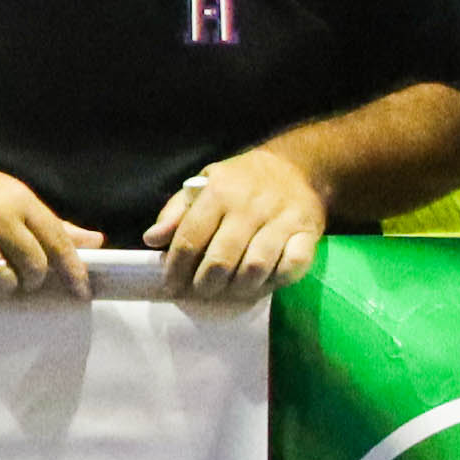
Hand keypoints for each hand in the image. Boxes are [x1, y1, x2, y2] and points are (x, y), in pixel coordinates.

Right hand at [0, 154, 95, 297]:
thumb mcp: (13, 198)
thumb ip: (54, 224)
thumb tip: (95, 242)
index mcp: (19, 200)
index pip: (58, 242)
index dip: (73, 271)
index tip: (82, 292)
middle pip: (35, 267)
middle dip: (33, 280)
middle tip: (25, 279)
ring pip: (5, 283)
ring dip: (4, 287)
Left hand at [144, 147, 326, 303]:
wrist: (298, 168)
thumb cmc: (243, 182)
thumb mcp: (205, 184)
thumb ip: (177, 212)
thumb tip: (152, 239)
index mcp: (219, 191)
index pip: (190, 238)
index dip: (176, 268)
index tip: (172, 284)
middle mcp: (249, 205)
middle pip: (221, 260)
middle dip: (205, 284)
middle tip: (202, 291)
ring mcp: (281, 219)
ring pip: (254, 268)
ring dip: (238, 288)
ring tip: (230, 291)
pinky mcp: (307, 233)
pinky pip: (290, 267)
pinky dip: (274, 281)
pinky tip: (263, 282)